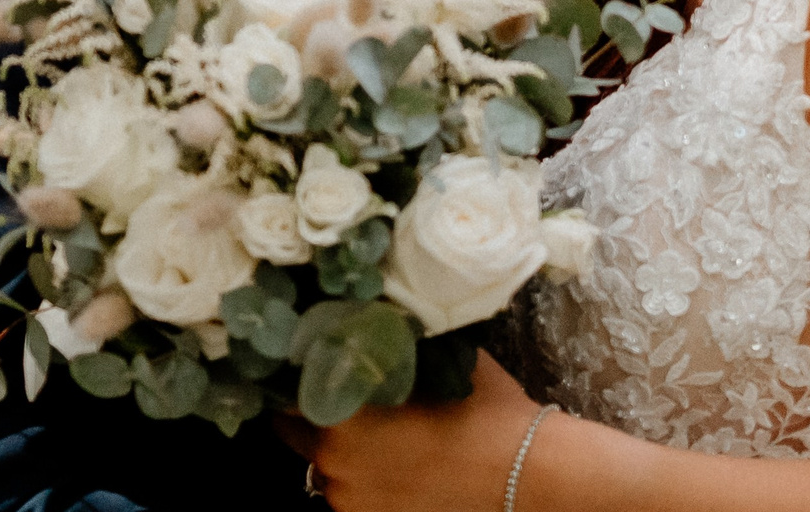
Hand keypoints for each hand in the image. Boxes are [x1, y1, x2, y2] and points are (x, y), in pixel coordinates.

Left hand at [281, 354, 543, 511]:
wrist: (523, 473)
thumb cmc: (485, 411)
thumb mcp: (441, 358)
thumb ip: (396, 342)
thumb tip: (369, 315)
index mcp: (341, 414)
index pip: (286, 389)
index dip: (298, 371)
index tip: (312, 358)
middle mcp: (332, 463)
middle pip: (296, 430)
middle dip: (315, 410)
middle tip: (347, 393)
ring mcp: (347, 500)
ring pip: (323, 465)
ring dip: (340, 447)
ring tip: (381, 433)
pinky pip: (349, 493)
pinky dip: (363, 478)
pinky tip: (396, 463)